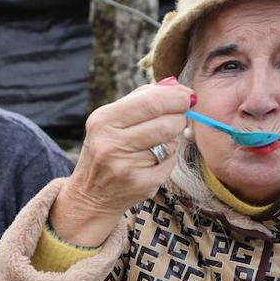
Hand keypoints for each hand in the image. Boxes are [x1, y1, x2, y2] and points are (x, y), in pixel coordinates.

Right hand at [49, 78, 193, 245]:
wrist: (91, 195)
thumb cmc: (106, 149)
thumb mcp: (110, 121)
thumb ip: (140, 99)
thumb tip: (175, 85)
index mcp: (103, 120)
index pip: (151, 102)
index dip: (176, 97)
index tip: (188, 95)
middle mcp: (111, 143)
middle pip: (165, 121)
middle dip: (180, 116)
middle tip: (180, 116)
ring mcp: (126, 166)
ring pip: (171, 142)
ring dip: (174, 137)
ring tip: (159, 140)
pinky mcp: (141, 184)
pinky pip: (170, 162)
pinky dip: (168, 158)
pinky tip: (153, 161)